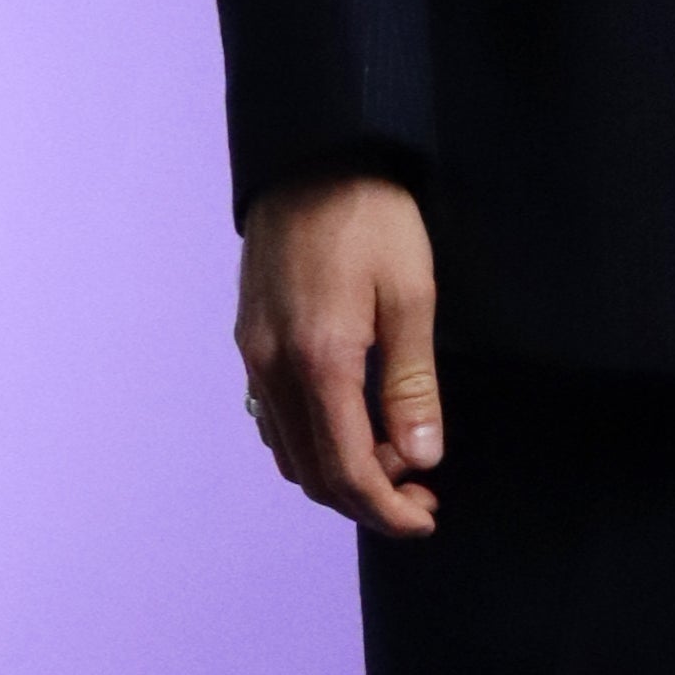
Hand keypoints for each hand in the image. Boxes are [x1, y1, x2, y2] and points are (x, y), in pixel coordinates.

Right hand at [234, 174, 442, 536]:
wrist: (311, 157)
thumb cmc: (370, 216)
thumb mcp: (411, 295)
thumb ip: (412, 384)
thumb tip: (420, 457)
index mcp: (318, 361)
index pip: (347, 470)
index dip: (387, 509)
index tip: (425, 517)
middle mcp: (273, 368)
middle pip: (312, 474)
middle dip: (367, 501)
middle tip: (419, 498)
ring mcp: (254, 356)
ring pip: (287, 453)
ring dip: (338, 476)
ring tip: (394, 463)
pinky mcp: (250, 340)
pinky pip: (272, 420)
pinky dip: (310, 444)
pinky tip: (351, 427)